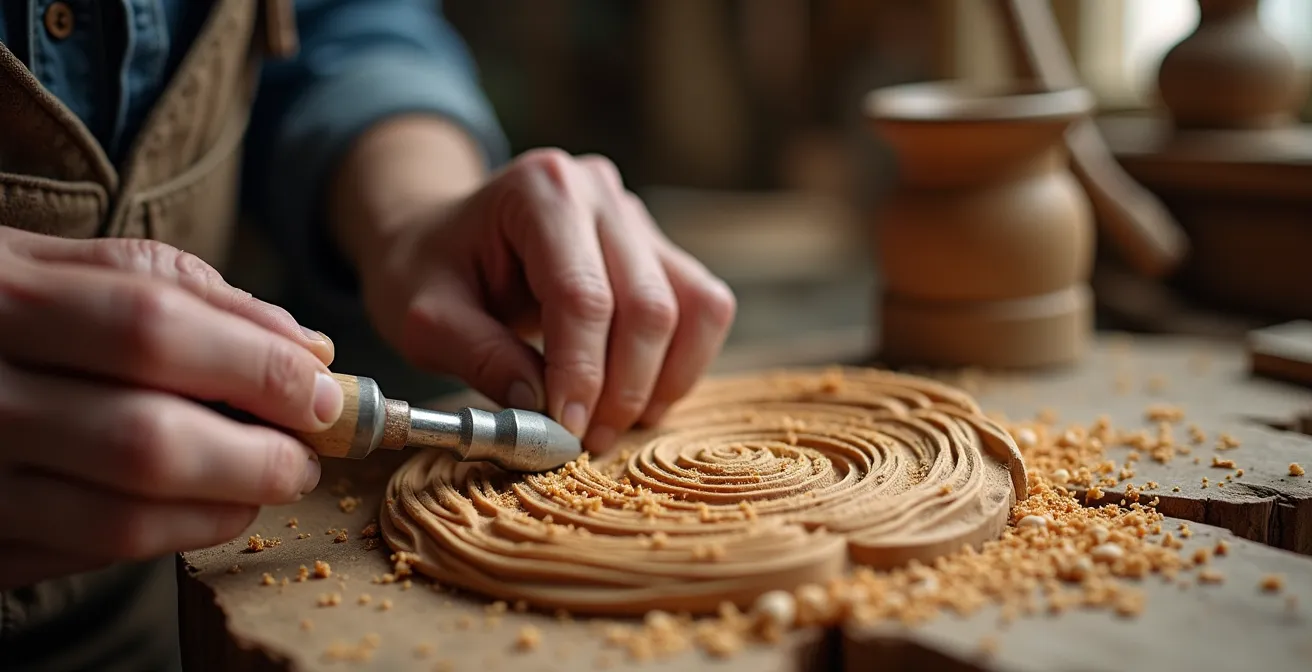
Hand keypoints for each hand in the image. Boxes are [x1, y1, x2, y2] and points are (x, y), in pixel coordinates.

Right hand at [0, 227, 341, 588]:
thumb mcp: (60, 265)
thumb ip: (181, 289)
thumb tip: (306, 349)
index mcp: (4, 296)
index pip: (153, 330)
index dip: (256, 366)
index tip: (323, 392)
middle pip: (145, 440)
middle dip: (255, 457)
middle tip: (308, 456)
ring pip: (120, 518)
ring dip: (223, 507)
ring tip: (268, 482)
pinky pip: (86, 556)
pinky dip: (166, 536)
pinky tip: (202, 507)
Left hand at [337, 126, 734, 454]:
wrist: (438, 234)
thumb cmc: (426, 269)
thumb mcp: (424, 316)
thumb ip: (479, 357)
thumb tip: (540, 412)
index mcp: (539, 190)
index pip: (583, 295)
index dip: (582, 372)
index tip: (566, 429)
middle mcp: (599, 192)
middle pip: (647, 304)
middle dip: (623, 387)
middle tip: (585, 439)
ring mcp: (636, 218)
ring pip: (692, 305)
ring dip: (661, 380)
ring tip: (613, 423)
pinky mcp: (658, 250)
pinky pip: (704, 308)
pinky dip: (682, 363)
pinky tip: (640, 397)